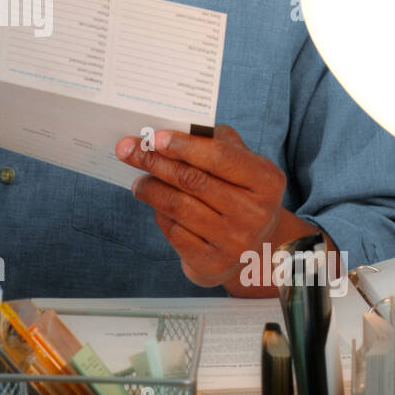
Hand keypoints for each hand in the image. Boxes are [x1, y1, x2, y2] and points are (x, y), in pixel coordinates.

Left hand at [115, 125, 287, 290]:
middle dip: (155, 162)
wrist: (256, 248)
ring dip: (151, 188)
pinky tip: (157, 205)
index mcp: (266, 181)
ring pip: (178, 206)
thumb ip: (215, 141)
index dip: (185, 145)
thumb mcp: (242, 163)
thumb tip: (171, 130)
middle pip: (193, 181)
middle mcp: (255, 213)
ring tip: (139, 180)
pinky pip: (174, 232)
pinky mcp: (213, 264)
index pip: (220, 157)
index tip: (155, 136)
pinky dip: (160, 214)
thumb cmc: (240, 193)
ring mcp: (235, 242)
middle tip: (128, 149)